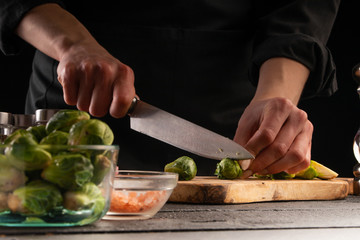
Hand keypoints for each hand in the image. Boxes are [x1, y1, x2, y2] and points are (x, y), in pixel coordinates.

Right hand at [14, 3, 135, 117]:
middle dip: (97, 108)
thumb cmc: (105, 70)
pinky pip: (69, 100)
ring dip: (84, 102)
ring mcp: (87, 70)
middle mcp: (106, 70)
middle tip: (97, 96)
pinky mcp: (69, 72)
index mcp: (124, 73)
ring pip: (82, 106)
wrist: (82, 49)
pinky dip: (72, 97)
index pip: (122, 102)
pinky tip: (77, 86)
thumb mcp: (122, 78)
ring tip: (87, 89)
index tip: (114, 108)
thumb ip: (128, 96)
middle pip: (98, 110)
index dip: (117, 111)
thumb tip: (135, 111)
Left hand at [233, 97, 312, 177]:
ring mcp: (307, 129)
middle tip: (250, 170)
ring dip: (275, 168)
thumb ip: (242, 142)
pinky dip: (289, 169)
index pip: (267, 134)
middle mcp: (297, 116)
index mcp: (280, 106)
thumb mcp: (246, 122)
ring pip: (295, 156)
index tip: (243, 162)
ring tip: (261, 170)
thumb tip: (241, 164)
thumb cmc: (259, 115)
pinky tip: (276, 167)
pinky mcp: (310, 142)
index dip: (253, 151)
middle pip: (280, 147)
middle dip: (262, 163)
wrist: (275, 109)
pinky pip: (304, 162)